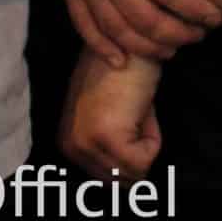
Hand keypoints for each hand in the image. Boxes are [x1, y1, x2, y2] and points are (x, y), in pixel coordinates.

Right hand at [34, 0, 221, 66]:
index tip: (214, 17)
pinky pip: (83, 26)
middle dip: (176, 33)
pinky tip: (121, 61)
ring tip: (170, 52)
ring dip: (146, 47)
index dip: (193, 8)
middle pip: (145, 18)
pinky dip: (101, 47)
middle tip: (198, 38)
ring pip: (117, 29)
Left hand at [59, 51, 162, 177]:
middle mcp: (70, 147)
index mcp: (66, 143)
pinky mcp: (107, 137)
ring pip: (134, 173)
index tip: (128, 115)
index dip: (131, 151)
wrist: (133, 39)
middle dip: (138, 151)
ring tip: (138, 109)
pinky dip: (154, 137)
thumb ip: (109, 147)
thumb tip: (131, 181)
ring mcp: (86, 142)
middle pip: (119, 181)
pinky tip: (143, 108)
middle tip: (136, 112)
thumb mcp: (109, 115)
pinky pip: (144, 161)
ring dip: (147, 142)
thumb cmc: (126, 70)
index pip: (108, 178)